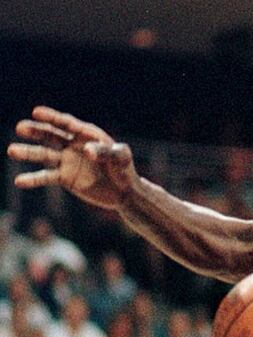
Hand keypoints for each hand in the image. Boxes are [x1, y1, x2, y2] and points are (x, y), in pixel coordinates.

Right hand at [8, 106, 138, 209]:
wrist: (124, 192)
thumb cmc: (125, 169)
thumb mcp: (121, 157)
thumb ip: (106, 152)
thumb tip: (87, 150)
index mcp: (87, 135)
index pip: (67, 124)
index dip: (52, 117)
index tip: (36, 111)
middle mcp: (73, 145)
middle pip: (51, 135)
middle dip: (36, 130)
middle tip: (20, 127)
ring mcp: (67, 161)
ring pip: (44, 154)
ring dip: (28, 152)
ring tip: (12, 150)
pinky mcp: (64, 178)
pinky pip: (46, 177)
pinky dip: (33, 179)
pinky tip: (19, 181)